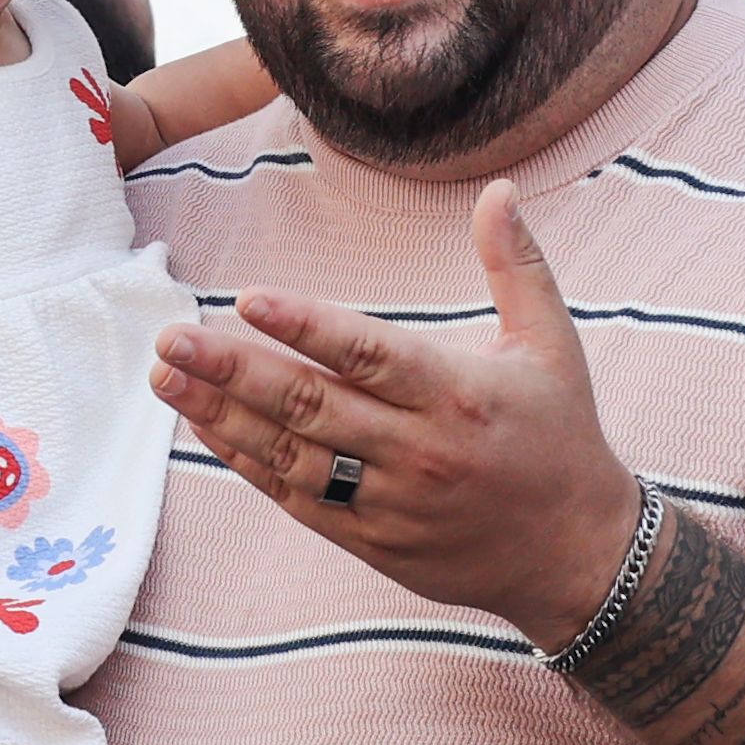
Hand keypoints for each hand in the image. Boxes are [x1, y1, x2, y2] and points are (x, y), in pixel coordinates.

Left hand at [148, 180, 641, 646]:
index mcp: (457, 394)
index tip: (247, 298)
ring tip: (167, 376)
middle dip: (233, 369)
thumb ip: (516, 264)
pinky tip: (205, 427)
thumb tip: (498, 189)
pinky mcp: (369, 541)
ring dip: (221, 415)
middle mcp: (417, 449)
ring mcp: (389, 502)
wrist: (577, 556)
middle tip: (173, 339)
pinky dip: (245, 462)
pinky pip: (294, 497)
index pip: (369, 354)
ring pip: (290, 454)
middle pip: (312, 405)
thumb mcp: (551, 344)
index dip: (305, 327)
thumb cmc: (560, 437)